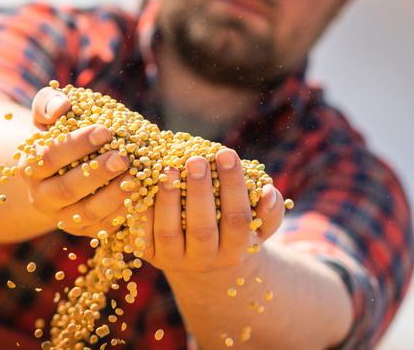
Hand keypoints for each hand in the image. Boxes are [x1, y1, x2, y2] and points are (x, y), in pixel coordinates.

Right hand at [19, 87, 132, 236]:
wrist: (64, 169)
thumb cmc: (61, 134)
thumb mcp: (49, 115)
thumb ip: (49, 103)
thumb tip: (61, 107)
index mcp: (30, 166)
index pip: (49, 156)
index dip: (76, 144)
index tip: (104, 130)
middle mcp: (41, 197)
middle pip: (68, 188)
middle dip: (98, 173)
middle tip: (123, 158)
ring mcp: (62, 217)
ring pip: (87, 212)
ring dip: (114, 196)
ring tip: (136, 177)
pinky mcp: (83, 230)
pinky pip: (103, 227)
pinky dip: (123, 213)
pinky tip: (141, 195)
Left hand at [137, 149, 285, 272]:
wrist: (201, 252)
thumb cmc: (234, 225)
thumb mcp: (259, 222)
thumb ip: (271, 209)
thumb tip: (268, 192)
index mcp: (235, 251)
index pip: (237, 218)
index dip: (232, 185)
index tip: (226, 152)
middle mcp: (205, 261)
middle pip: (202, 227)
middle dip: (199, 191)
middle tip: (196, 158)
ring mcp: (174, 260)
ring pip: (170, 232)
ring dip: (169, 198)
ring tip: (170, 167)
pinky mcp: (149, 255)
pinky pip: (142, 233)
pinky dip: (143, 208)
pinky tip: (145, 182)